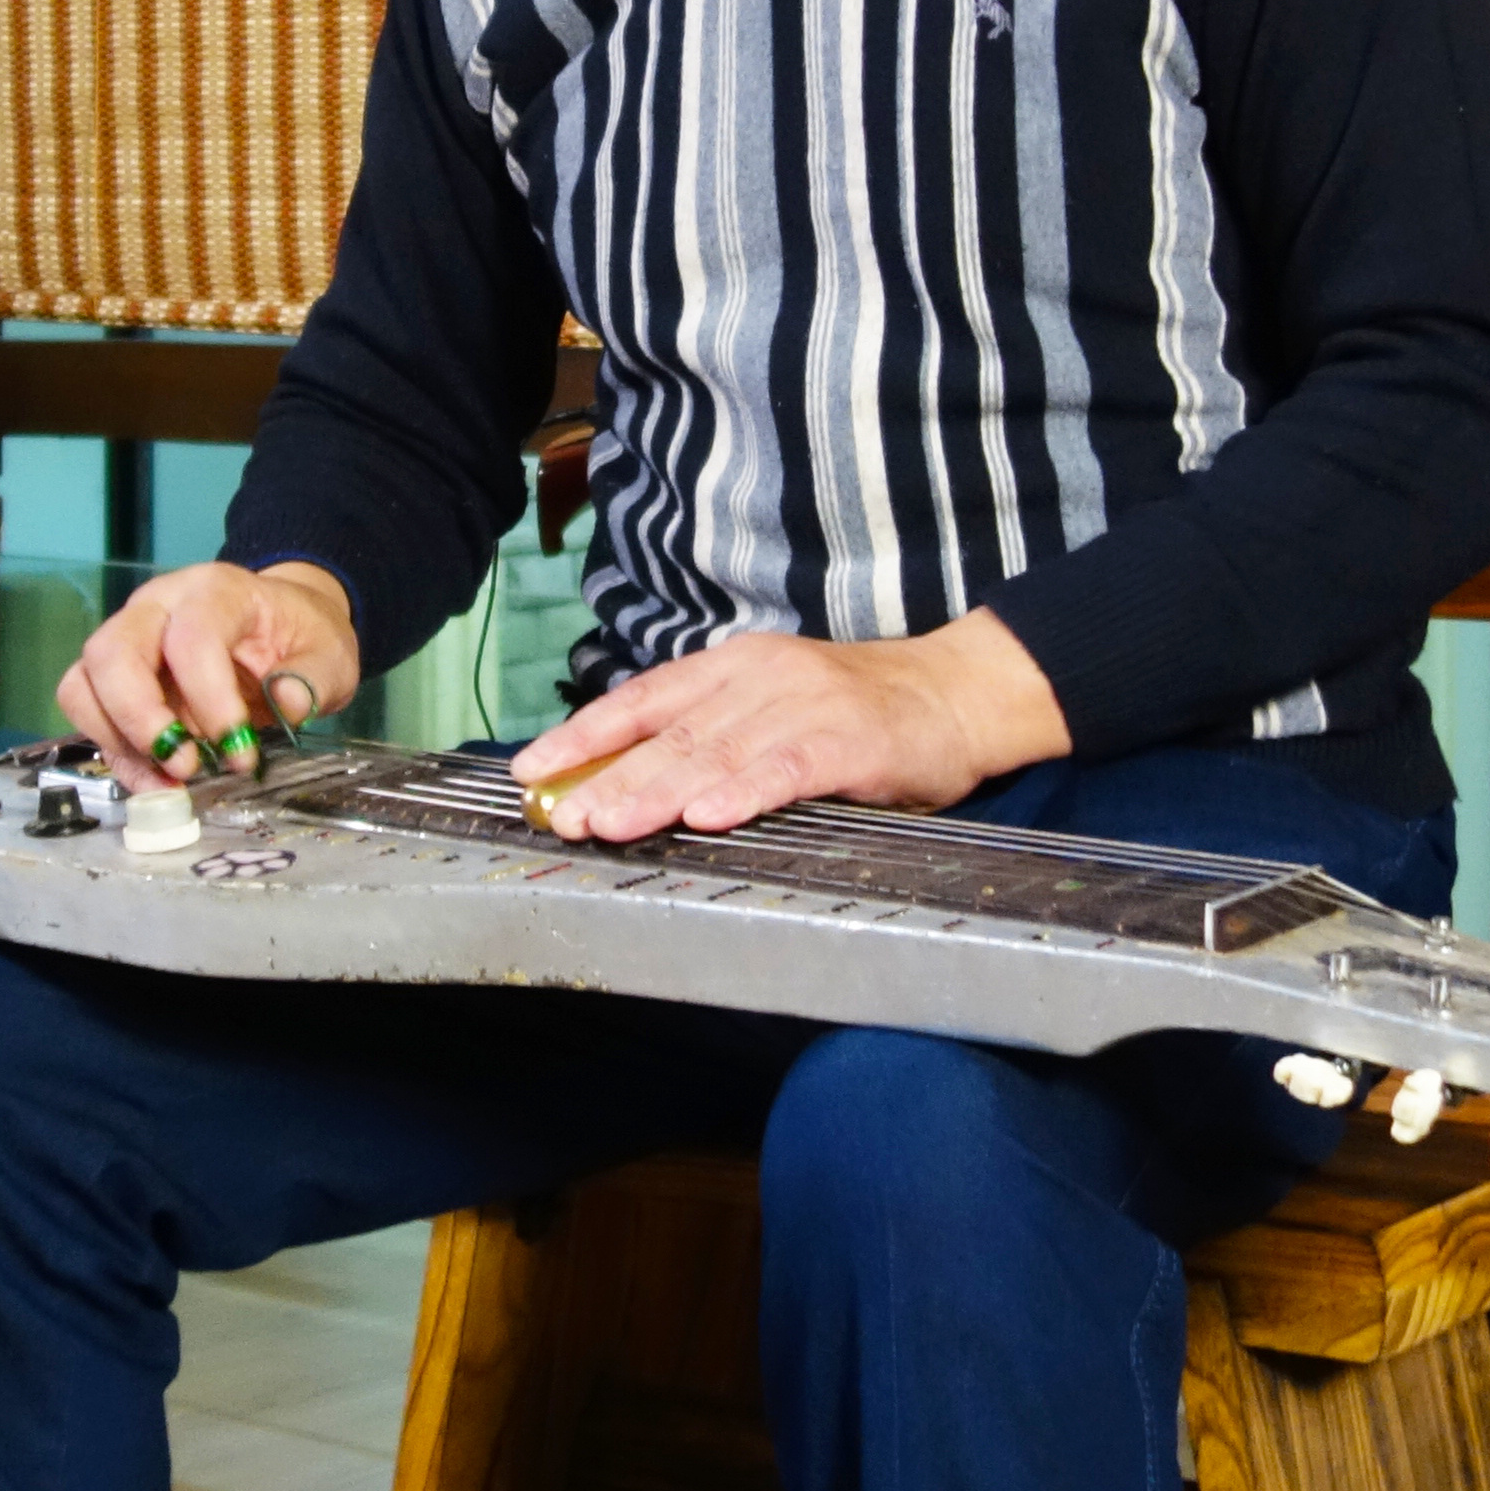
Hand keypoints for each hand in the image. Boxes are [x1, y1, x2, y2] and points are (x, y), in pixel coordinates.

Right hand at [60, 561, 361, 783]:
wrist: (279, 623)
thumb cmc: (299, 635)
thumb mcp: (329, 653)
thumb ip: (313, 678)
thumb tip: (288, 703)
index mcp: (214, 590)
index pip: (191, 638)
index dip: (209, 700)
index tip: (240, 750)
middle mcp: (157, 605)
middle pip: (112, 652)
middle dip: (141, 720)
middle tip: (187, 766)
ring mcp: (127, 636)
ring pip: (84, 682)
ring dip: (119, 740)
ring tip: (169, 779)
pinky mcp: (113, 674)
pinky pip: (87, 711)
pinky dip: (114, 752)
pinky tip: (156, 779)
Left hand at [509, 612, 1069, 843]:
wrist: (957, 696)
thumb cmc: (858, 716)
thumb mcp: (772, 712)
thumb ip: (712, 740)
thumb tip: (628, 786)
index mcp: (732, 669)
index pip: (642, 700)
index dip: (584, 735)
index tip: (532, 770)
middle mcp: (759, 678)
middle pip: (668, 732)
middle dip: (608, 775)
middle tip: (564, 815)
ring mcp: (804, 705)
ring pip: (717, 751)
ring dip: (658, 790)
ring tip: (612, 821)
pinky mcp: (849, 740)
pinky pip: (787, 769)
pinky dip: (745, 793)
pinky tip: (708, 816)